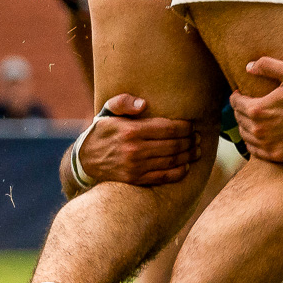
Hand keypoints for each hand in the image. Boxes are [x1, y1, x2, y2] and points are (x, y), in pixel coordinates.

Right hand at [75, 92, 202, 185]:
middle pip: (173, 145)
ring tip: (196, 150)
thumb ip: (124, 102)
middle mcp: (134, 150)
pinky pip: (163, 177)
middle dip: (190, 141)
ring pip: (171, 161)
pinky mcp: (136, 180)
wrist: (85, 160)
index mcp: (131, 131)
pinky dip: (178, 172)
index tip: (191, 126)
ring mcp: (135, 167)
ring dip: (188, 156)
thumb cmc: (102, 131)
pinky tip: (186, 166)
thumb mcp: (108, 111)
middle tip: (197, 138)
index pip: (167, 128)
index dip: (184, 127)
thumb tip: (143, 104)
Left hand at [230, 57, 282, 162]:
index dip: (236, 96)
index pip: (235, 103)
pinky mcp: (276, 156)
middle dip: (241, 110)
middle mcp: (259, 130)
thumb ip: (267, 65)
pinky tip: (262, 134)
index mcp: (259, 109)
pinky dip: (254, 141)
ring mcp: (267, 145)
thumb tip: (248, 67)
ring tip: (255, 118)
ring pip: (245, 135)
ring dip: (247, 126)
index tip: (241, 93)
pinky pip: (254, 150)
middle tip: (249, 104)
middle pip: (239, 119)